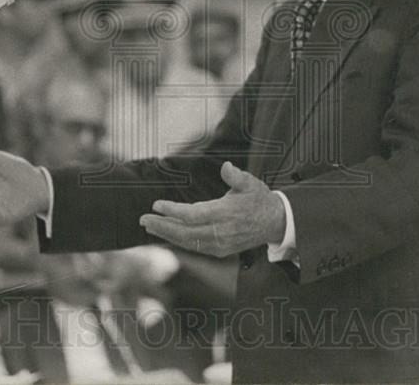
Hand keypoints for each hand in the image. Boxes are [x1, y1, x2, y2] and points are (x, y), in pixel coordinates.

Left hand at [139, 162, 285, 257]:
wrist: (275, 222)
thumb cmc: (259, 200)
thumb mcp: (250, 183)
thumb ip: (236, 176)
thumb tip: (226, 167)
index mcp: (225, 213)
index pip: (192, 215)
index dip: (172, 211)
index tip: (156, 204)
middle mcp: (221, 232)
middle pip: (184, 232)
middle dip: (162, 226)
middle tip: (143, 219)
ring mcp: (220, 244)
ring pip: (187, 242)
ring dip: (167, 234)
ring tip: (150, 226)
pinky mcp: (220, 250)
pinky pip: (195, 247)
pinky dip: (179, 241)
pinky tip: (167, 234)